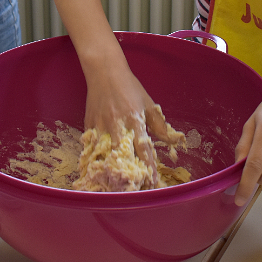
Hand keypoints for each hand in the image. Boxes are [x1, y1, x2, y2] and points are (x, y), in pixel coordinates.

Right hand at [83, 56, 171, 178]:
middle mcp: (117, 125)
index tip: (152, 183)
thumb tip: (173, 142)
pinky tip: (94, 172)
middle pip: (123, 156)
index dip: (148, 167)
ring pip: (104, 155)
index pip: (144, 149)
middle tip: (134, 189)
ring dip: (110, 170)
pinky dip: (93, 160)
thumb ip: (160, 125)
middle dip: (129, 173)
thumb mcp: (149, 104)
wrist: (104, 72)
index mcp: (135, 120)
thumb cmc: (130, 87)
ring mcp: (100, 126)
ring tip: (113, 186)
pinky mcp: (88, 125)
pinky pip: (90, 147)